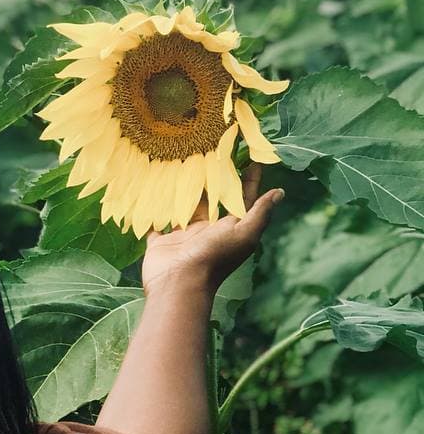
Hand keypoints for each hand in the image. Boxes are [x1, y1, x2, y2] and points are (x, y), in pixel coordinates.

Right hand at [141, 164, 283, 297]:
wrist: (179, 284)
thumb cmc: (213, 257)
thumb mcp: (243, 234)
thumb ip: (259, 213)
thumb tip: (280, 192)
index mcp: (229, 227)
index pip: (242, 198)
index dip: (248, 178)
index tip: (249, 155)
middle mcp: (208, 229)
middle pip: (212, 199)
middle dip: (212, 178)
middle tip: (209, 150)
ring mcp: (183, 235)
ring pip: (184, 207)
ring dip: (183, 190)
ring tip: (179, 163)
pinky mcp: (161, 240)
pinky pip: (157, 221)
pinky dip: (154, 209)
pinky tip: (151, 191)